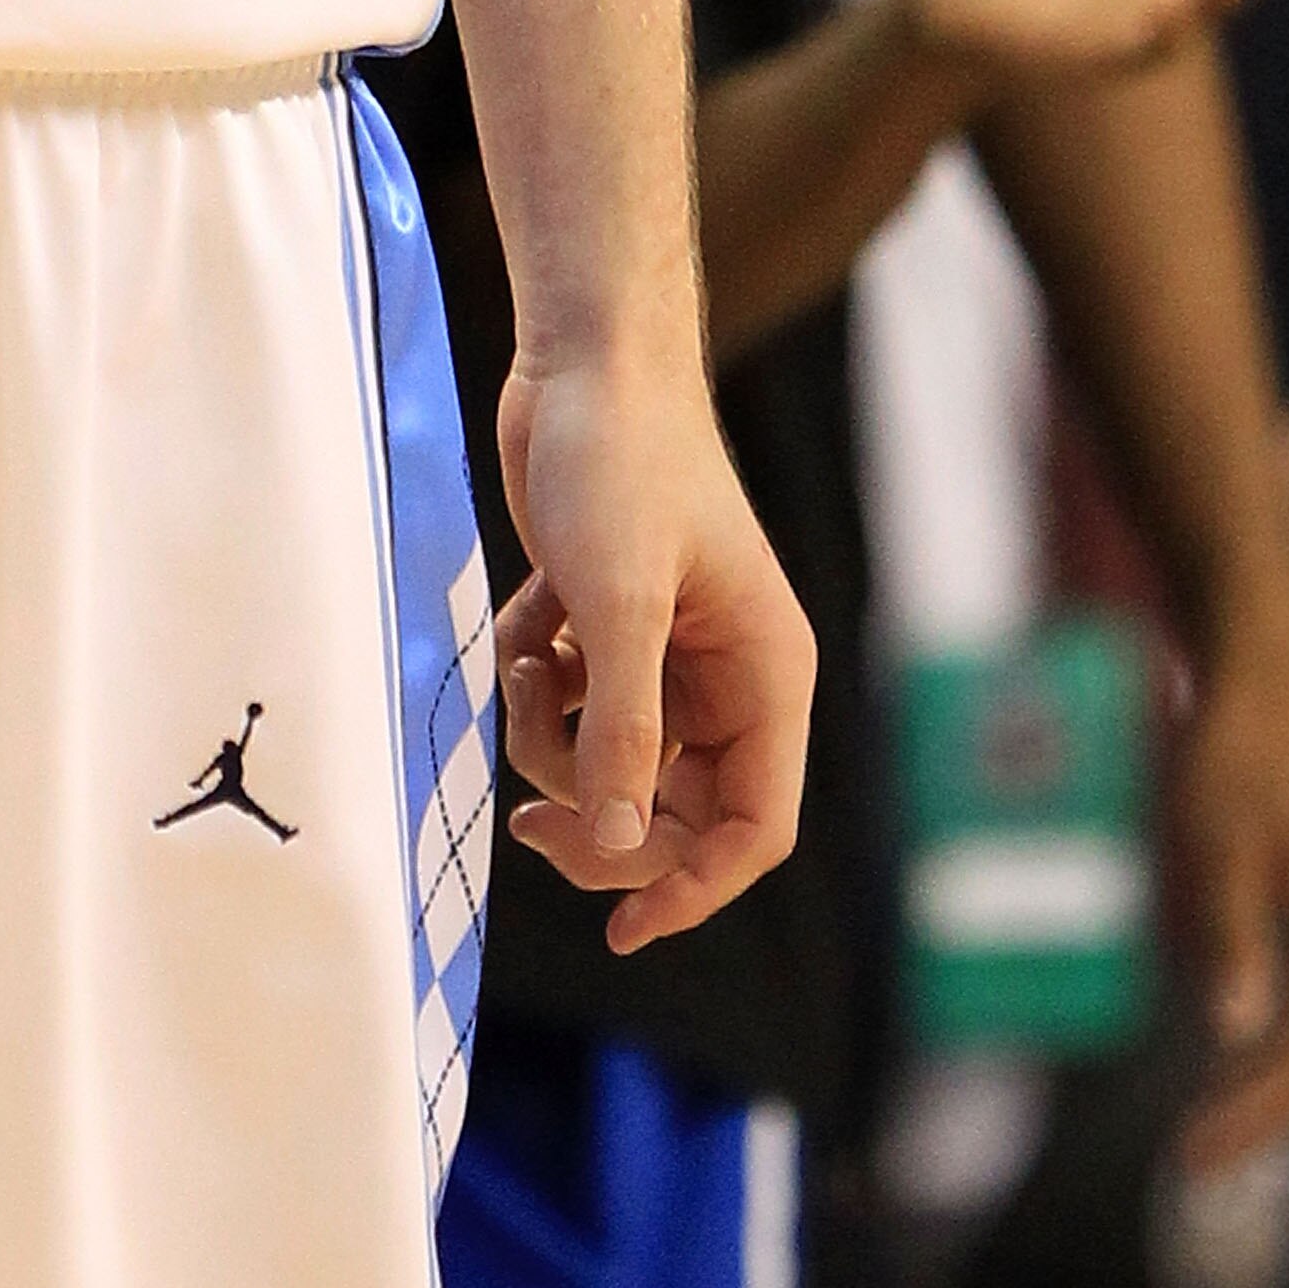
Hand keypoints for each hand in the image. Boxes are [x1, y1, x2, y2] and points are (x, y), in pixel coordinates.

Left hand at [495, 351, 815, 949]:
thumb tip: (619, 845)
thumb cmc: (620, 462)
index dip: (693, 887)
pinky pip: (568, 707)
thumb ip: (623, 730)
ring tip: (523, 669)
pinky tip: (523, 624)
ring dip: (551, 739)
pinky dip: (536, 686)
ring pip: (608, 764)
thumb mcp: (619, 604)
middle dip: (603, 822)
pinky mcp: (603, 624)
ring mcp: (661, 651)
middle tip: (530, 822)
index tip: (623, 929)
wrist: (580, 358)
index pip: (753, 828)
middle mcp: (723, 675)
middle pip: (673, 813)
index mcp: (765, 677)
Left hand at [1170, 582, 1288, 1164]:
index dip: (1261, 1113)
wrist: (1285, 664)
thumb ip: (1235, 933)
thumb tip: (1237, 1032)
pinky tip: (1259, 1038)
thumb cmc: (1246, 739)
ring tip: (1228, 1103)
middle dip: (1276, 1106)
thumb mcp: (1218, 832)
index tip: (1195, 1152)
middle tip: (1205, 1141)